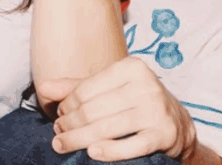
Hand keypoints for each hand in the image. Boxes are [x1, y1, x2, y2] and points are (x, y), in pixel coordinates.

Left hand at [40, 57, 196, 161]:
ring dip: (80, 139)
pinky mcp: (164, 134)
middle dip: (70, 125)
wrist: (178, 124)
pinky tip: (92, 154)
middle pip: (94, 109)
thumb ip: (76, 87)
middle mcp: (146, 85)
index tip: (58, 117)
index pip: (86, 89)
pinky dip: (109, 152)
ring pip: (107, 128)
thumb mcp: (108, 89)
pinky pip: (131, 146)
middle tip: (58, 135)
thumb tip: (43, 88)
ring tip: (63, 145)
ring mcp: (157, 110)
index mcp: (131, 67)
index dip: (67, 105)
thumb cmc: (135, 102)